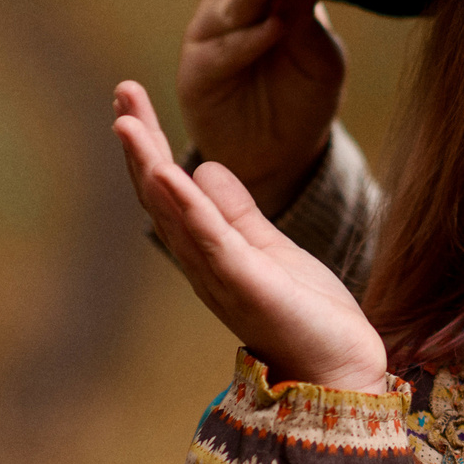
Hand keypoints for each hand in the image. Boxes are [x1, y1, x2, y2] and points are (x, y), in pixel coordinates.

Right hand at [115, 80, 390, 394]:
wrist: (341, 372)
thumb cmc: (306, 317)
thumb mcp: (270, 248)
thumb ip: (238, 213)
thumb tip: (203, 166)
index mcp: (209, 251)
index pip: (170, 188)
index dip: (149, 145)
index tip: (131, 101)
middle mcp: (203, 263)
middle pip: (160, 195)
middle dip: (140, 143)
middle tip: (123, 90)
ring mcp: (220, 275)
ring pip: (174, 213)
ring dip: (148, 165)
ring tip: (126, 121)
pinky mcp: (245, 286)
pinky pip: (210, 240)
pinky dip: (187, 206)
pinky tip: (169, 173)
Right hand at [176, 0, 346, 211]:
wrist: (282, 156)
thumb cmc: (306, 96)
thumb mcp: (322, 60)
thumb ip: (311, 23)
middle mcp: (234, 7)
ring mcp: (212, 36)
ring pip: (229, 6)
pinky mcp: (198, 72)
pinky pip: (221, 52)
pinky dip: (247, 40)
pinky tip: (274, 29)